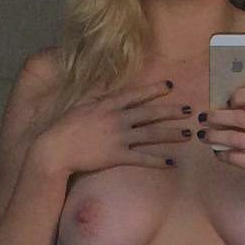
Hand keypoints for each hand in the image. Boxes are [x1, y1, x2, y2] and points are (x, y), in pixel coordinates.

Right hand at [28, 80, 187, 178]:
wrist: (55, 149)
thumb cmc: (65, 127)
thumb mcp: (81, 104)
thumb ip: (97, 93)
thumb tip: (107, 80)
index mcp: (108, 105)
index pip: (136, 94)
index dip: (154, 89)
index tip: (169, 85)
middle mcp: (117, 119)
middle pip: (150, 113)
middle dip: (171, 111)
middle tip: (189, 110)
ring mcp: (118, 138)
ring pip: (150, 134)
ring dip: (171, 134)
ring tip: (187, 134)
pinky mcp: (116, 156)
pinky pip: (141, 158)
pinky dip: (157, 161)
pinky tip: (170, 163)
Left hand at [200, 84, 244, 188]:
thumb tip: (220, 106)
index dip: (239, 95)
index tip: (227, 102)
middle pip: (240, 117)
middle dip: (216, 117)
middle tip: (203, 118)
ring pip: (234, 138)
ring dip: (214, 136)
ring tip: (203, 135)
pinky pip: (235, 157)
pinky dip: (222, 154)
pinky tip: (217, 151)